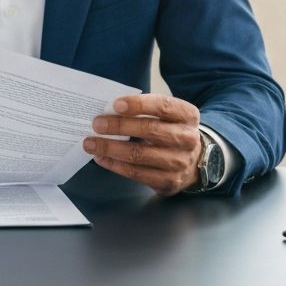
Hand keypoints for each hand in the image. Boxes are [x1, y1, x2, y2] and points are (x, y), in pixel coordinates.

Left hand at [83, 94, 202, 195]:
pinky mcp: (169, 181)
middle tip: (97, 124)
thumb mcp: (167, 115)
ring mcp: (180, 163)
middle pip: (150, 130)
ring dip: (111, 148)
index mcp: (187, 115)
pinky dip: (115, 165)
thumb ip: (145, 110)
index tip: (115, 104)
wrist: (195, 160)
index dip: (139, 104)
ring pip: (140, 155)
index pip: (163, 106)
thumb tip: (109, 110)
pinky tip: (101, 158)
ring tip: (91, 143)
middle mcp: (187, 138)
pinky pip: (137, 173)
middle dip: (119, 126)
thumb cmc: (171, 130)